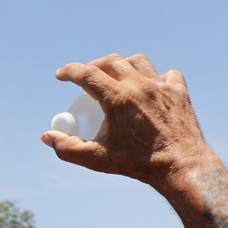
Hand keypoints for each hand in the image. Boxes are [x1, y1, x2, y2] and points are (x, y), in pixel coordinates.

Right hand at [41, 54, 218, 185]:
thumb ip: (67, 148)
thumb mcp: (96, 159)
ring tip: (116, 77)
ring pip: (139, 62)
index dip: (69, 72)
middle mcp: (140, 86)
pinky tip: (150, 87)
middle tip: (85, 77)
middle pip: (111, 62)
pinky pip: (167, 75)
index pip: (86, 74)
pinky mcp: (179, 93)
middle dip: (93, 65)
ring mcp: (162, 87)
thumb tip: (47, 136)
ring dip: (123, 65)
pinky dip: (156, 78)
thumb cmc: (138, 164)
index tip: (60, 75)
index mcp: (118, 98)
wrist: (181, 166)